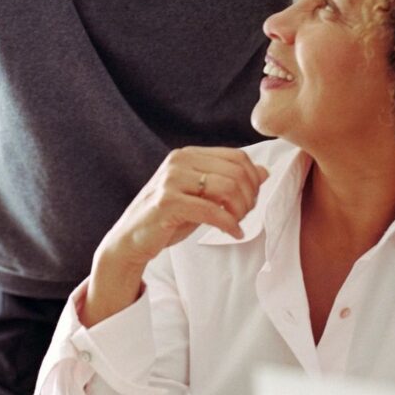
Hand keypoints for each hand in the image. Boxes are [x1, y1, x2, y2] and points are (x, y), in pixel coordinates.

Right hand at [83, 147, 267, 325]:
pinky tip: (233, 233)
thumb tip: (264, 172)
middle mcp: (179, 161)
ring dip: (240, 210)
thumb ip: (227, 181)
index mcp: (187, 154)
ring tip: (237, 223)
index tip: (251, 200)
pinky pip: (212, 211)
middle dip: (249, 196)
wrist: (131, 240)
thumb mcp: (201, 196)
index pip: (237, 156)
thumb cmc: (167, 218)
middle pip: (236, 171)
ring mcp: (171, 180)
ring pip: (227, 188)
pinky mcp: (167, 202)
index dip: (253, 179)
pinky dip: (229, 224)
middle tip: (245, 215)